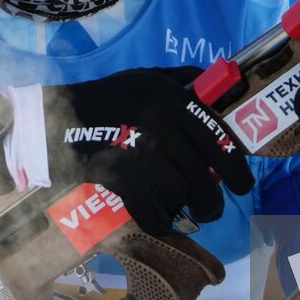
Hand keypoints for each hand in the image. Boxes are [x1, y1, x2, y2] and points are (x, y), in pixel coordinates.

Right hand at [40, 68, 253, 235]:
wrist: (56, 121)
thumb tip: (219, 85)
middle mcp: (161, 124)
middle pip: (203, 175)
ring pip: (181, 194)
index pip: (216, 136)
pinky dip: (160, 222)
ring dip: (181, 205)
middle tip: (215, 208)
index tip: (243, 184)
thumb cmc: (106, 98)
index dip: (235, 166)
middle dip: (215, 199)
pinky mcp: (123, 180)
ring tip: (176, 205)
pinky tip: (157, 217)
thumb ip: (182, 80)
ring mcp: (142, 154)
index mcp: (170, 98)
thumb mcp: (146, 77)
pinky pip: (155, 213)